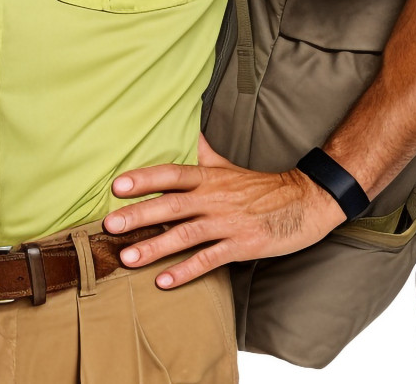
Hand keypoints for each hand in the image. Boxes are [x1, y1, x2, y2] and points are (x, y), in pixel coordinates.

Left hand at [103, 132, 347, 288]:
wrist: (306, 201)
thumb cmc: (262, 186)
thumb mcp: (229, 166)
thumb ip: (204, 154)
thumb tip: (188, 133)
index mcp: (209, 178)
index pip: (171, 175)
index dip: (144, 179)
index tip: (117, 186)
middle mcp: (214, 199)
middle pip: (171, 206)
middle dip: (139, 215)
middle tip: (109, 225)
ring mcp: (228, 223)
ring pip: (185, 236)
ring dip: (155, 247)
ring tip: (128, 258)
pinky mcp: (242, 246)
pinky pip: (209, 260)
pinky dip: (186, 271)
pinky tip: (164, 281)